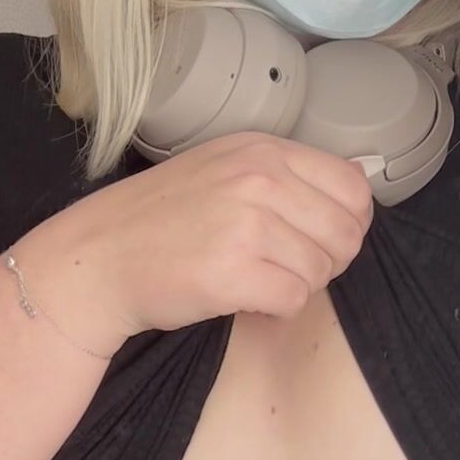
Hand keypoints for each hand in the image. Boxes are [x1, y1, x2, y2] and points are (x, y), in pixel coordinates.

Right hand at [47, 131, 374, 340]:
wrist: (98, 259)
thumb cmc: (161, 219)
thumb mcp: (225, 167)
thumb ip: (288, 172)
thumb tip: (360, 178)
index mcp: (263, 150)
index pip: (352, 188)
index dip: (348, 224)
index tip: (319, 240)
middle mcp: (258, 179)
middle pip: (345, 234)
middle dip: (327, 262)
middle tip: (285, 268)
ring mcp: (247, 224)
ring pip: (321, 271)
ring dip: (295, 286)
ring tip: (254, 278)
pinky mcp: (234, 272)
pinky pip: (294, 300)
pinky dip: (275, 309)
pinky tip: (244, 297)